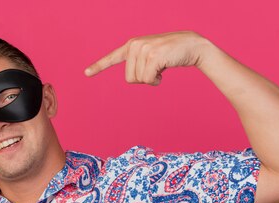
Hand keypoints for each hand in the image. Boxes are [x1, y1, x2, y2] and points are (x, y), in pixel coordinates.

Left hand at [84, 31, 211, 84]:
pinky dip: (157, 80)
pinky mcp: (153, 56)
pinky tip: (164, 70)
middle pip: (129, 79)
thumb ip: (138, 64)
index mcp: (131, 45)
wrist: (192, 46)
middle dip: (143, 79)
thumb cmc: (171, 54)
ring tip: (161, 66)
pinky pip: (148, 79)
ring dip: (151, 79)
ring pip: (139, 80)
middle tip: (155, 69)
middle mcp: (135, 45)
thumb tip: (131, 78)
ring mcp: (143, 49)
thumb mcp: (151, 57)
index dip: (99, 66)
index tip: (86, 73)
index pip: (112, 57)